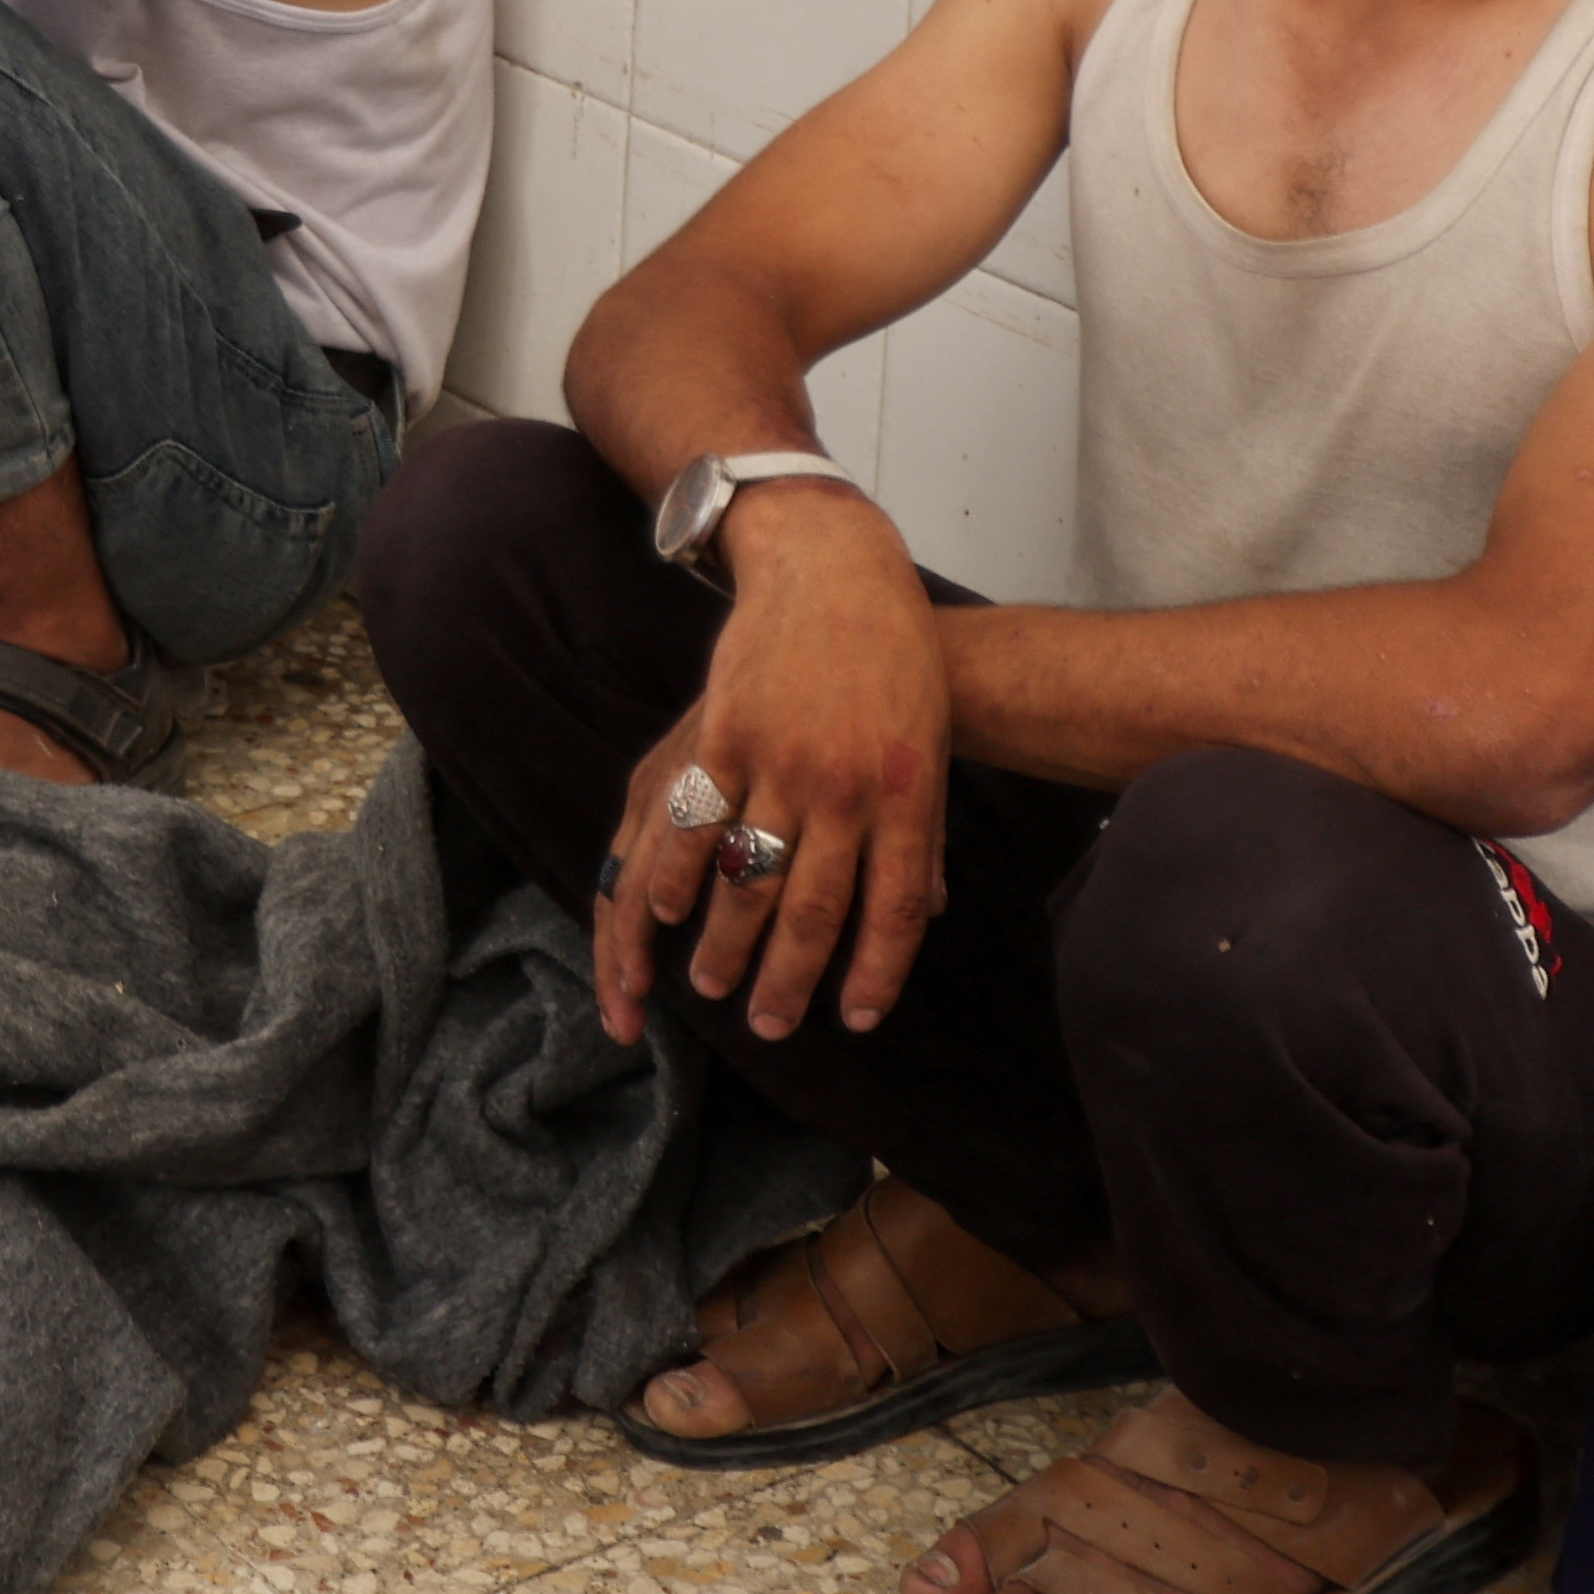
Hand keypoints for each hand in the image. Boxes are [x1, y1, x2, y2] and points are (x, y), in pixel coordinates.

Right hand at [590, 491, 951, 1049]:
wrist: (838, 568)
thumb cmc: (896, 659)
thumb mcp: (929, 746)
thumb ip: (919, 832)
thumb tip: (923, 911)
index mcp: (906, 793)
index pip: (895, 907)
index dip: (876, 972)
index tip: (853, 1022)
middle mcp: (846, 785)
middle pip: (813, 908)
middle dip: (787, 979)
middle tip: (765, 1025)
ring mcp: (781, 757)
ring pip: (747, 876)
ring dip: (724, 942)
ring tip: (710, 987)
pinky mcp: (724, 730)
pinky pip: (695, 820)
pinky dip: (677, 873)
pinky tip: (664, 911)